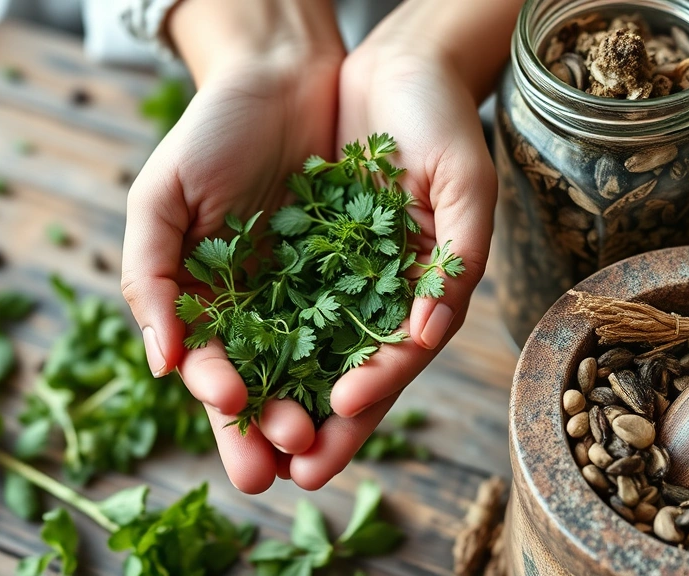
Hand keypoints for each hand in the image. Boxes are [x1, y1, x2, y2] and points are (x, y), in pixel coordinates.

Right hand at [121, 0, 344, 492]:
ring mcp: (316, 295)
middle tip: (295, 462)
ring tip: (331, 442)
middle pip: (273, 385)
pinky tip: (373, 384)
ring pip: (322, 369)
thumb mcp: (160, 200)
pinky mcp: (365, 272)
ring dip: (326, 410)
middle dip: (280, 428)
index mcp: (210, 303)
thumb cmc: (210, 135)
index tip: (237, 411)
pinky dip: (369, 357)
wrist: (281, 78)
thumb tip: (161, 365)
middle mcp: (265, 311)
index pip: (215, 371)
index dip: (224, 401)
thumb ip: (151, 278)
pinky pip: (368, 323)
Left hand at [268, 31, 497, 488]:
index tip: (344, 411)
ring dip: (274, 399)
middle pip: (344, 375)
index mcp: (423, 293)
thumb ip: (457, 257)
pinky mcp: (290, 254)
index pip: (399, 359)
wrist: (390, 69)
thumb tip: (429, 332)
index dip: (377, 390)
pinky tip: (222, 374)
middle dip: (317, 426)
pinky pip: (264, 305)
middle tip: (289, 472)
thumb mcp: (466, 183)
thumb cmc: (440, 122)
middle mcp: (375, 298)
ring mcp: (331, 279)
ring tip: (247, 443)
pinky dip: (244, 341)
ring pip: (299, 353)